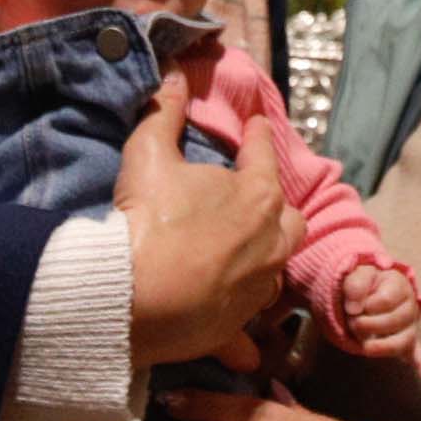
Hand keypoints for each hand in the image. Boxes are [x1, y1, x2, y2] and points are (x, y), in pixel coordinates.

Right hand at [118, 71, 300, 371]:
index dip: (260, 136)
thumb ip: (165, 111)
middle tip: (258, 203)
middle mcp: (270, 244)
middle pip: (290, 221)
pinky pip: (251, 336)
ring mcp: (256, 290)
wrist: (130, 297)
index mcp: (257, 197)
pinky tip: (246, 346)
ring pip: (275, 274)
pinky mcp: (236, 329)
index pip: (264, 155)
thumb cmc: (147, 219)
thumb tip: (175, 74)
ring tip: (246, 260)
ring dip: (264, 265)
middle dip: (277, 210)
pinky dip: (248, 338)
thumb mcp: (150, 154)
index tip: (261, 126)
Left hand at [334, 262, 420, 351]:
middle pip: (396, 321)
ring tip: (365, 347)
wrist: (367, 290)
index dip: (366, 305)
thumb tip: (354, 309)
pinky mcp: (405, 340)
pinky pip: (417, 353)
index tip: (351, 306)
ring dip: (383, 346)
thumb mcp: (356, 275)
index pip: (386, 300)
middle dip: (369, 325)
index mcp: (400, 286)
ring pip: (403, 340)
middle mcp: (410, 306)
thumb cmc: (363, 283)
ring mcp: (409, 325)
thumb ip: (355, 286)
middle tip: (352, 323)